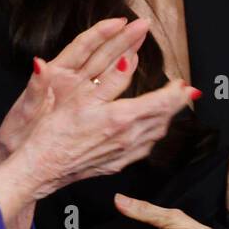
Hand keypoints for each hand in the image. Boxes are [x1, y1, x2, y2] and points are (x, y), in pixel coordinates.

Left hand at [0, 15, 148, 170]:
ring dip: (126, 53)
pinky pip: (109, 90)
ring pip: (108, 68)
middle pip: (100, 53)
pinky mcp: (86, 108)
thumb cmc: (19, 131)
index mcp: (56, 75)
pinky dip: (123, 78)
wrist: (20, 153)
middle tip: (142, 25)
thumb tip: (38, 64)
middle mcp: (70, 80)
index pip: (82, 47)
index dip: (100, 33)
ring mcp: (80, 94)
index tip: (119, 22)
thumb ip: (35, 87)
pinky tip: (135, 71)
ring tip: (143, 38)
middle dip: (121, 38)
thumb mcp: (26, 109)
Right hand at [15, 73, 193, 200]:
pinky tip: (147, 130)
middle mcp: (129, 138)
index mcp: (122, 118)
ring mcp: (124, 154)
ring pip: (156, 134)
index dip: (176, 92)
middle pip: (164, 119)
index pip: (162, 103)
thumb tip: (129, 61)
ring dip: (166, 119)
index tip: (184, 83)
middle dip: (176, 104)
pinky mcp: (117, 164)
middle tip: (184, 92)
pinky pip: (144, 148)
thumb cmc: (56, 133)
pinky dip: (152, 134)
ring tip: (169, 107)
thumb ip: (110, 80)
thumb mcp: (81, 98)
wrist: (43, 167)